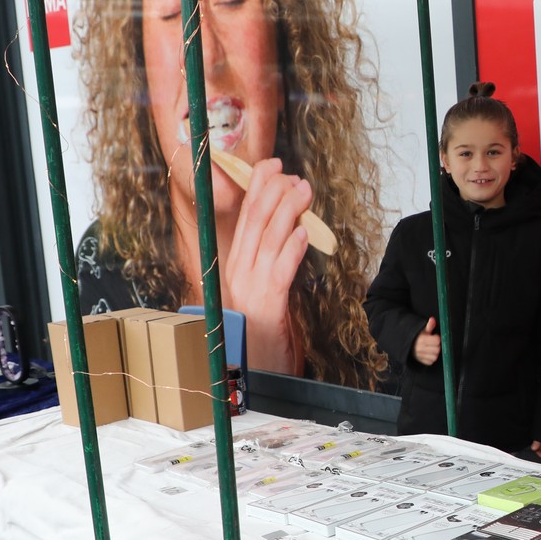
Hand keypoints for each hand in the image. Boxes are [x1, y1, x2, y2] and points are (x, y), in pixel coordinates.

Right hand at [220, 157, 310, 374]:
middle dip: (274, 191)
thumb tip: (292, 228)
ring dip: (288, 211)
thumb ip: (272, 261)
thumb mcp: (265, 292)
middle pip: (253, 222)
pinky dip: (291, 249)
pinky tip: (303, 232)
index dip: (258, 188)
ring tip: (304, 191)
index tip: (274, 166)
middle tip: (294, 173)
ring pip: (267, 240)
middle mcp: (237, 273)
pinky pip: (279, 272)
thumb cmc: (264, 332)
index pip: (245, 218)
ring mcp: (249, 290)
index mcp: (235, 266)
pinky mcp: (266, 307)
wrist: (254, 373)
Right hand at [413, 317, 440, 365]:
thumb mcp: (423, 330)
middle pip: (437, 349)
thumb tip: (432, 319)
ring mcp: (421, 356)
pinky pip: (431, 362)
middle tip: (434, 343)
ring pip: (435, 356)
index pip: (437, 341)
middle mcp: (421, 348)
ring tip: (432, 348)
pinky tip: (429, 353)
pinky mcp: (421, 361)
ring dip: (435, 353)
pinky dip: (431, 358)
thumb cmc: (418, 337)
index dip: (437, 338)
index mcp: (422, 340)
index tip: (435, 337)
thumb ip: (429, 325)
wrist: (408, 345)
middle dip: (437, 346)